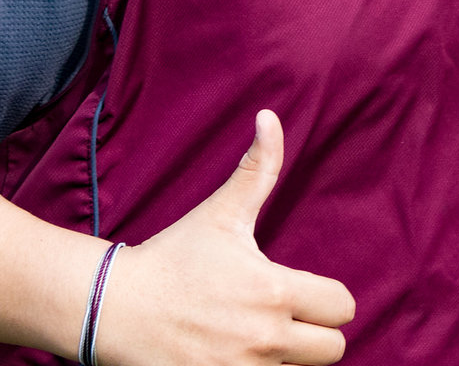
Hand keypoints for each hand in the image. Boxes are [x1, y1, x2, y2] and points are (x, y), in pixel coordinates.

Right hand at [96, 110, 355, 365]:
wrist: (115, 309)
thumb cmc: (173, 257)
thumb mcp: (220, 213)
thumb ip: (257, 168)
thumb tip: (270, 117)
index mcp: (274, 292)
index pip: (342, 307)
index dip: (328, 299)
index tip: (304, 294)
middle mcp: (266, 339)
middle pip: (333, 349)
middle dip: (315, 334)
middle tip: (286, 320)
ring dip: (285, 358)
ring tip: (255, 337)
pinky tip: (238, 357)